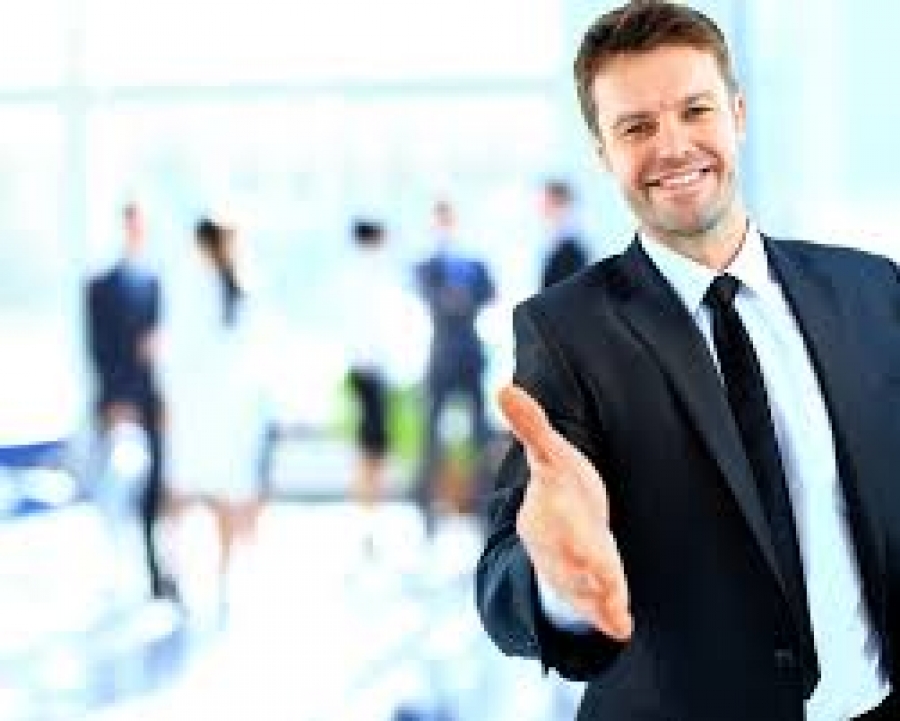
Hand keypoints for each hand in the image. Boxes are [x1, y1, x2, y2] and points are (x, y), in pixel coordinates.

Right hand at [498, 384, 632, 640]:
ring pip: (581, 588)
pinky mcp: (594, 594)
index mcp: (540, 513)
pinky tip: (622, 628)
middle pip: (564, 558)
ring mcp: (573, 573)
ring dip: (596, 597)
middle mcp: (553, 548)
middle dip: (581, 565)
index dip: (558, 522)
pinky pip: (598, 610)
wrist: (559, 537)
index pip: (547, 518)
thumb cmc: (559, 490)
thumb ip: (530, 425)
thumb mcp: (549, 456)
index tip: (569, 522)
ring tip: (615, 606)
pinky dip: (609, 619)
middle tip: (600, 571)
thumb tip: (502, 387)